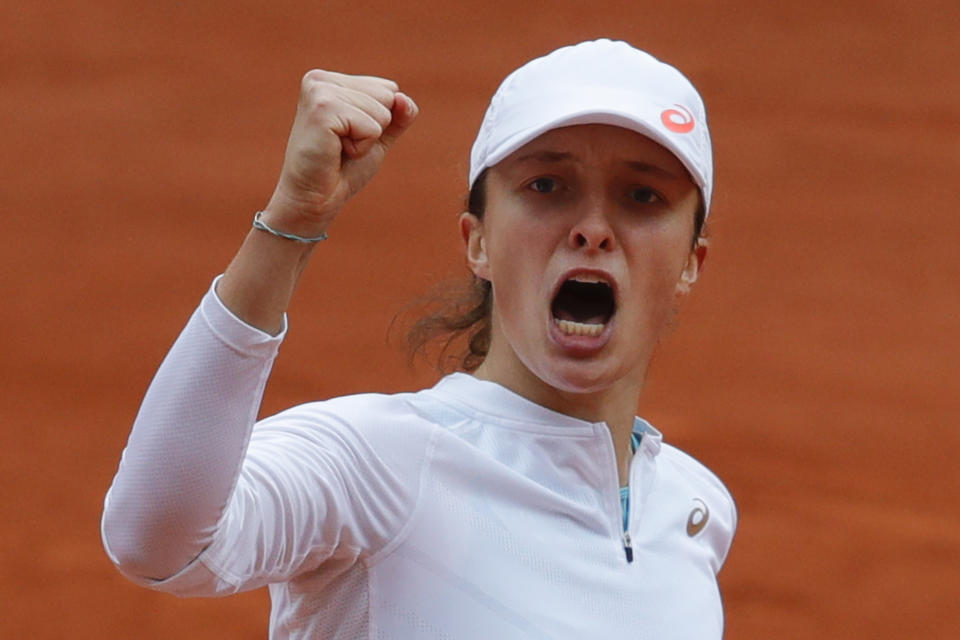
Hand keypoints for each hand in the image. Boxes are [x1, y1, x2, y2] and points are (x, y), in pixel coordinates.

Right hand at [261, 70, 417, 235]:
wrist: (315, 199)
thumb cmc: (342, 169)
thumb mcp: (377, 137)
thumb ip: (398, 116)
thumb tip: (404, 98)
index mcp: (331, 80)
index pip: (389, 89)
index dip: (379, 122)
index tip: (348, 137)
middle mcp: (321, 79)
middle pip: (388, 96)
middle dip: (374, 129)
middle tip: (342, 145)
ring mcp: (319, 91)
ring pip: (382, 111)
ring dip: (367, 140)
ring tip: (337, 149)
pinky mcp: (322, 109)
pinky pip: (371, 127)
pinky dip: (361, 147)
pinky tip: (335, 152)